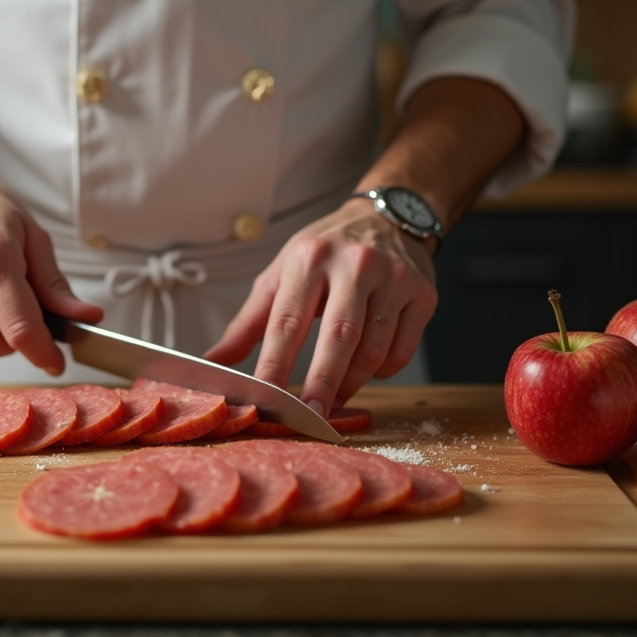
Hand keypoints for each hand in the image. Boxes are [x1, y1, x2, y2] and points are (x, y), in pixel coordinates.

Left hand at [203, 199, 436, 415]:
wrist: (387, 218)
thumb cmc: (325, 253)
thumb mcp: (281, 274)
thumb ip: (249, 321)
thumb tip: (214, 361)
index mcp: (309, 257)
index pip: (288, 320)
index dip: (275, 363)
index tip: (265, 398)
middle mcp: (354, 263)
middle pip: (339, 336)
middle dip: (322, 383)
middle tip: (310, 418)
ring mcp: (394, 277)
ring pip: (374, 348)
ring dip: (351, 383)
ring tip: (333, 400)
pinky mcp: (423, 293)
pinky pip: (401, 349)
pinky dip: (383, 372)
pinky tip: (366, 371)